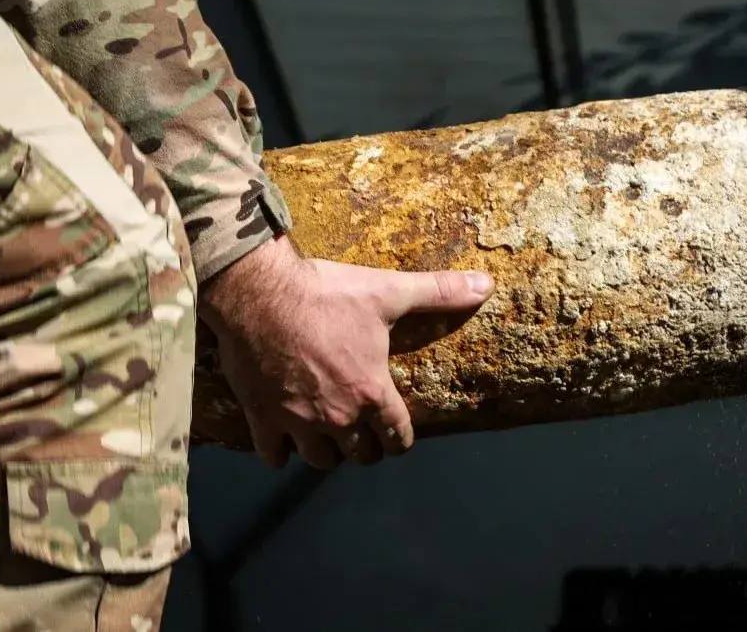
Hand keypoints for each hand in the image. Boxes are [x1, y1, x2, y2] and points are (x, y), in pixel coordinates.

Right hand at [199, 235, 494, 467]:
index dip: (400, 440)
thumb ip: (439, 292)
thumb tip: (486, 285)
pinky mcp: (262, 417)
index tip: (397, 438)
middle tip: (364, 435)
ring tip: (329, 438)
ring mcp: (297, 421)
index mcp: (370, 392)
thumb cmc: (327, 293)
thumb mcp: (389, 291)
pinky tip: (285, 442)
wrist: (260, 293)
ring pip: (319, 460)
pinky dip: (281, 453)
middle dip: (366, 448)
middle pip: (359, 455)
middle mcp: (337, 417)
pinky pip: (274, 455)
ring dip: (327, 453)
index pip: (396, 436)